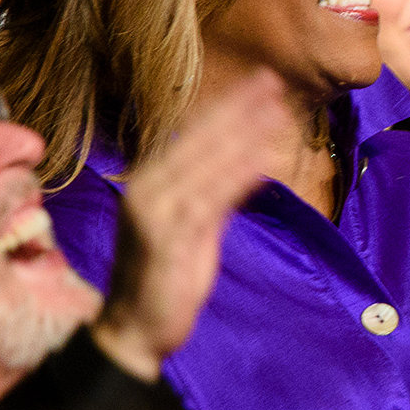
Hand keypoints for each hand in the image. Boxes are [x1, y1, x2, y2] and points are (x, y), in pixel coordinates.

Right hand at [93, 69, 289, 376]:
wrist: (133, 330)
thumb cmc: (162, 279)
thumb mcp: (191, 229)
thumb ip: (214, 197)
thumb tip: (247, 165)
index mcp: (149, 182)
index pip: (192, 134)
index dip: (227, 107)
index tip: (259, 84)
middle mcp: (147, 189)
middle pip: (199, 139)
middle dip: (238, 108)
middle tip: (272, 79)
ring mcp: (156, 213)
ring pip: (206, 163)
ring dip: (243, 134)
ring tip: (276, 110)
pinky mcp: (169, 239)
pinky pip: (209, 200)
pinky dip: (236, 176)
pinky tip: (262, 159)